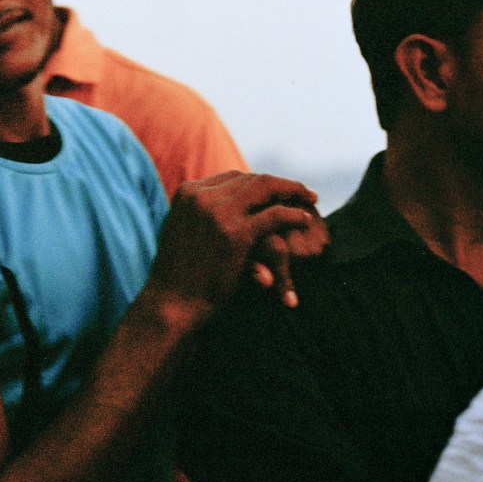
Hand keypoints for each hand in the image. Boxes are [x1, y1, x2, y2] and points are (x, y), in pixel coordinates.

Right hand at [148, 172, 322, 318]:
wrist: (171, 303)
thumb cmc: (175, 277)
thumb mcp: (178, 233)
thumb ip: (196, 215)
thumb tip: (212, 208)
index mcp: (188, 192)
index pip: (232, 177)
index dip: (259, 183)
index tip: (278, 191)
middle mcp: (202, 196)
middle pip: (250, 179)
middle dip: (280, 184)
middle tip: (303, 192)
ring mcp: (219, 212)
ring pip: (265, 189)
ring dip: (293, 191)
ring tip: (311, 199)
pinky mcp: (236, 233)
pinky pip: (275, 215)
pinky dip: (293, 215)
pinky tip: (305, 220)